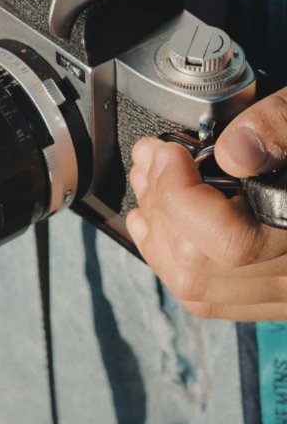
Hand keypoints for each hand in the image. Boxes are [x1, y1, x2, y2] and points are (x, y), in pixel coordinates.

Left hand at [126, 87, 286, 320]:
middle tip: (150, 159)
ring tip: (150, 183)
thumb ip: (283, 126)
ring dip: (160, 235)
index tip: (167, 150)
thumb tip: (236, 152)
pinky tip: (164, 221)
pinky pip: (215, 296)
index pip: (231, 244)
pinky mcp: (279, 294)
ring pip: (201, 292)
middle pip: (202, 272)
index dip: (181, 195)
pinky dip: (178, 258)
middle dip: (161, 208)